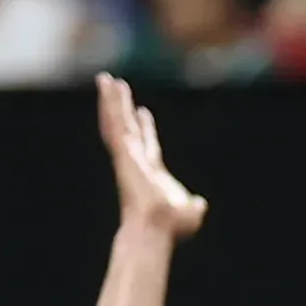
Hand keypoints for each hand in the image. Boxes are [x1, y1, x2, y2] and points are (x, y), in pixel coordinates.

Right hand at [94, 72, 206, 245]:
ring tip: (106, 79)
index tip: (144, 112)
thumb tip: (200, 205)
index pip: (147, 143)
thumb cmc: (170, 226)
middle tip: (118, 86)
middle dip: (123, 107)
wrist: (155, 226)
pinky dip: (110, 105)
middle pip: (128, 127)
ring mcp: (127, 154)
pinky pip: (114, 122)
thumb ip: (194, 207)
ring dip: (111, 100)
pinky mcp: (122, 150)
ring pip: (116, 121)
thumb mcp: (190, 214)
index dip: (146, 128)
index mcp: (152, 172)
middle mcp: (136, 160)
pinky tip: (108, 88)